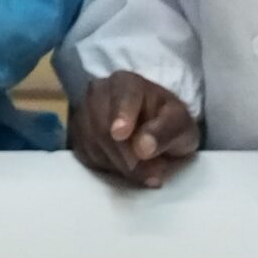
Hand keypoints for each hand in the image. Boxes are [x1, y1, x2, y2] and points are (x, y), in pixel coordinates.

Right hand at [69, 72, 200, 187]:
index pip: (121, 98)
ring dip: (120, 165)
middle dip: (127, 157)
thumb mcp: (181, 124)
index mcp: (126, 82)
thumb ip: (166, 132)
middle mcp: (98, 92)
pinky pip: (86, 155)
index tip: (121, 134)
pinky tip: (125, 165)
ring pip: (92, 145)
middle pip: (103, 128)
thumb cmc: (168, 120)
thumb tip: (142, 148)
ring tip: (144, 172)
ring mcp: (83, 113)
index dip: (121, 116)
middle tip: (152, 175)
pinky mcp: (76, 135)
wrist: (152, 125)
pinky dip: (107, 167)